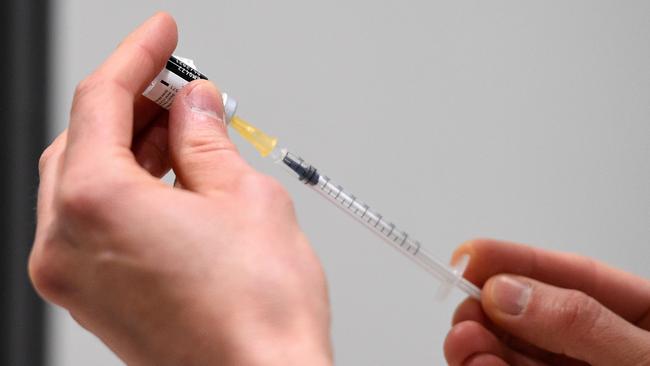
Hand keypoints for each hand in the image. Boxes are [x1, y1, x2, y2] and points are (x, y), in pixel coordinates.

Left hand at [29, 13, 330, 365]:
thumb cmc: (259, 313)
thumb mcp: (245, 197)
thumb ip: (207, 138)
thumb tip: (197, 105)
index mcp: (96, 206)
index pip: (101, 101)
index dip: (138, 57)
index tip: (161, 36)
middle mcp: (67, 245)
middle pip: (85, 141)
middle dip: (133, 104)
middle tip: (180, 87)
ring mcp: (75, 278)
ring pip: (87, 182)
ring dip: (133, 146)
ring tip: (186, 129)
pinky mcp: (95, 300)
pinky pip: (96, 222)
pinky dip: (129, 189)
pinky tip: (173, 177)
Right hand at [444, 239, 649, 364]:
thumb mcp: (645, 355)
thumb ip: (580, 322)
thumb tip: (509, 292)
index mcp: (639, 314)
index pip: (571, 275)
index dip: (516, 260)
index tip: (470, 255)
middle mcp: (600, 341)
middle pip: (531, 312)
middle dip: (489, 307)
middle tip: (467, 309)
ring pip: (514, 348)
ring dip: (481, 341)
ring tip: (463, 341)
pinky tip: (477, 363)